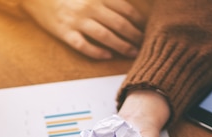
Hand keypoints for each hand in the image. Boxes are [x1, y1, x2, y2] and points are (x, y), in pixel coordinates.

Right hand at [20, 0, 144, 59]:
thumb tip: (125, 5)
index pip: (125, 9)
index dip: (138, 21)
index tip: (146, 29)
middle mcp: (89, 7)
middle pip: (119, 24)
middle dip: (134, 36)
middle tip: (143, 45)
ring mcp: (76, 21)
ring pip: (105, 36)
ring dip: (121, 46)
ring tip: (132, 53)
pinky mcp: (65, 32)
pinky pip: (83, 45)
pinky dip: (96, 51)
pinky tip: (107, 56)